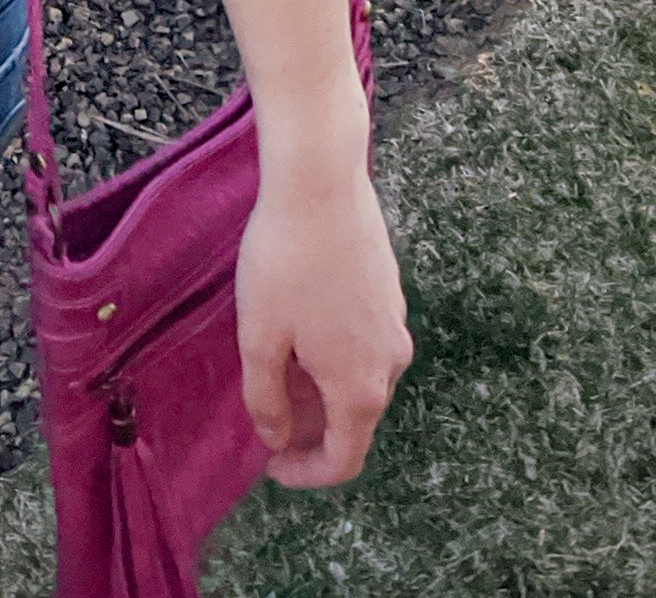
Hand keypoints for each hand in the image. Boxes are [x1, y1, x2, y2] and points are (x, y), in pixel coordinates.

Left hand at [233, 161, 412, 487]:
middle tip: (266, 413)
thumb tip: (277, 437)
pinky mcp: (389, 290)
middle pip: (355, 420)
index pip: (344, 459)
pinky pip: (364, 343)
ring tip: (277, 366)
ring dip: (322, 389)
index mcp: (360, 386)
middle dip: (311, 428)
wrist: (321, 181)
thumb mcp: (260, 338)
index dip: (306, 473)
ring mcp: (395, 322)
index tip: (270, 464)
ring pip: (360, 378)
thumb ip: (266, 400)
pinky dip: (335, 355)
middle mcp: (390, 361)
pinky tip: (301, 325)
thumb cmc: (285, 261)